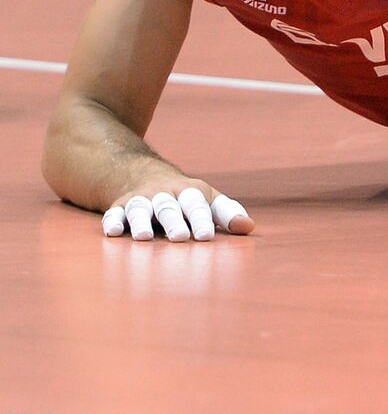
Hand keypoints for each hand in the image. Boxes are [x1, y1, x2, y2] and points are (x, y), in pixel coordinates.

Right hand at [101, 180, 253, 241]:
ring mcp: (141, 199)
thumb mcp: (208, 199)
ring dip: (141, 221)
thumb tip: (249, 227)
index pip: (197, 205)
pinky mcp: (119, 207)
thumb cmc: (186, 197)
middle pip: (169, 207)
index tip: (206, 236)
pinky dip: (113, 221)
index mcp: (189, 192)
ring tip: (144, 237)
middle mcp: (164, 194)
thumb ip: (227, 213)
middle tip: (180, 238)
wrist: (144, 175)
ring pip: (140, 208)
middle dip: (174, 222)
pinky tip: (113, 232)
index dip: (201, 219)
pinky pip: (114, 212)